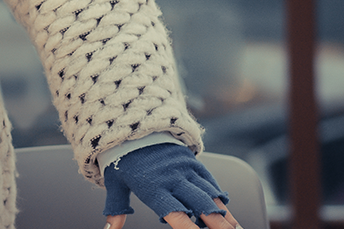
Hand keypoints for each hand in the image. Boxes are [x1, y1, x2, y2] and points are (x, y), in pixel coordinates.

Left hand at [103, 144, 237, 228]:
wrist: (133, 125)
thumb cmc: (123, 159)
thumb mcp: (114, 183)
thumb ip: (116, 208)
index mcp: (153, 187)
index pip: (175, 212)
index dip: (188, 227)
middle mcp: (173, 178)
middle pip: (200, 204)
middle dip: (217, 223)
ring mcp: (186, 169)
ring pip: (210, 194)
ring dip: (225, 214)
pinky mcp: (193, 162)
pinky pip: (210, 182)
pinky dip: (220, 198)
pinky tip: (228, 211)